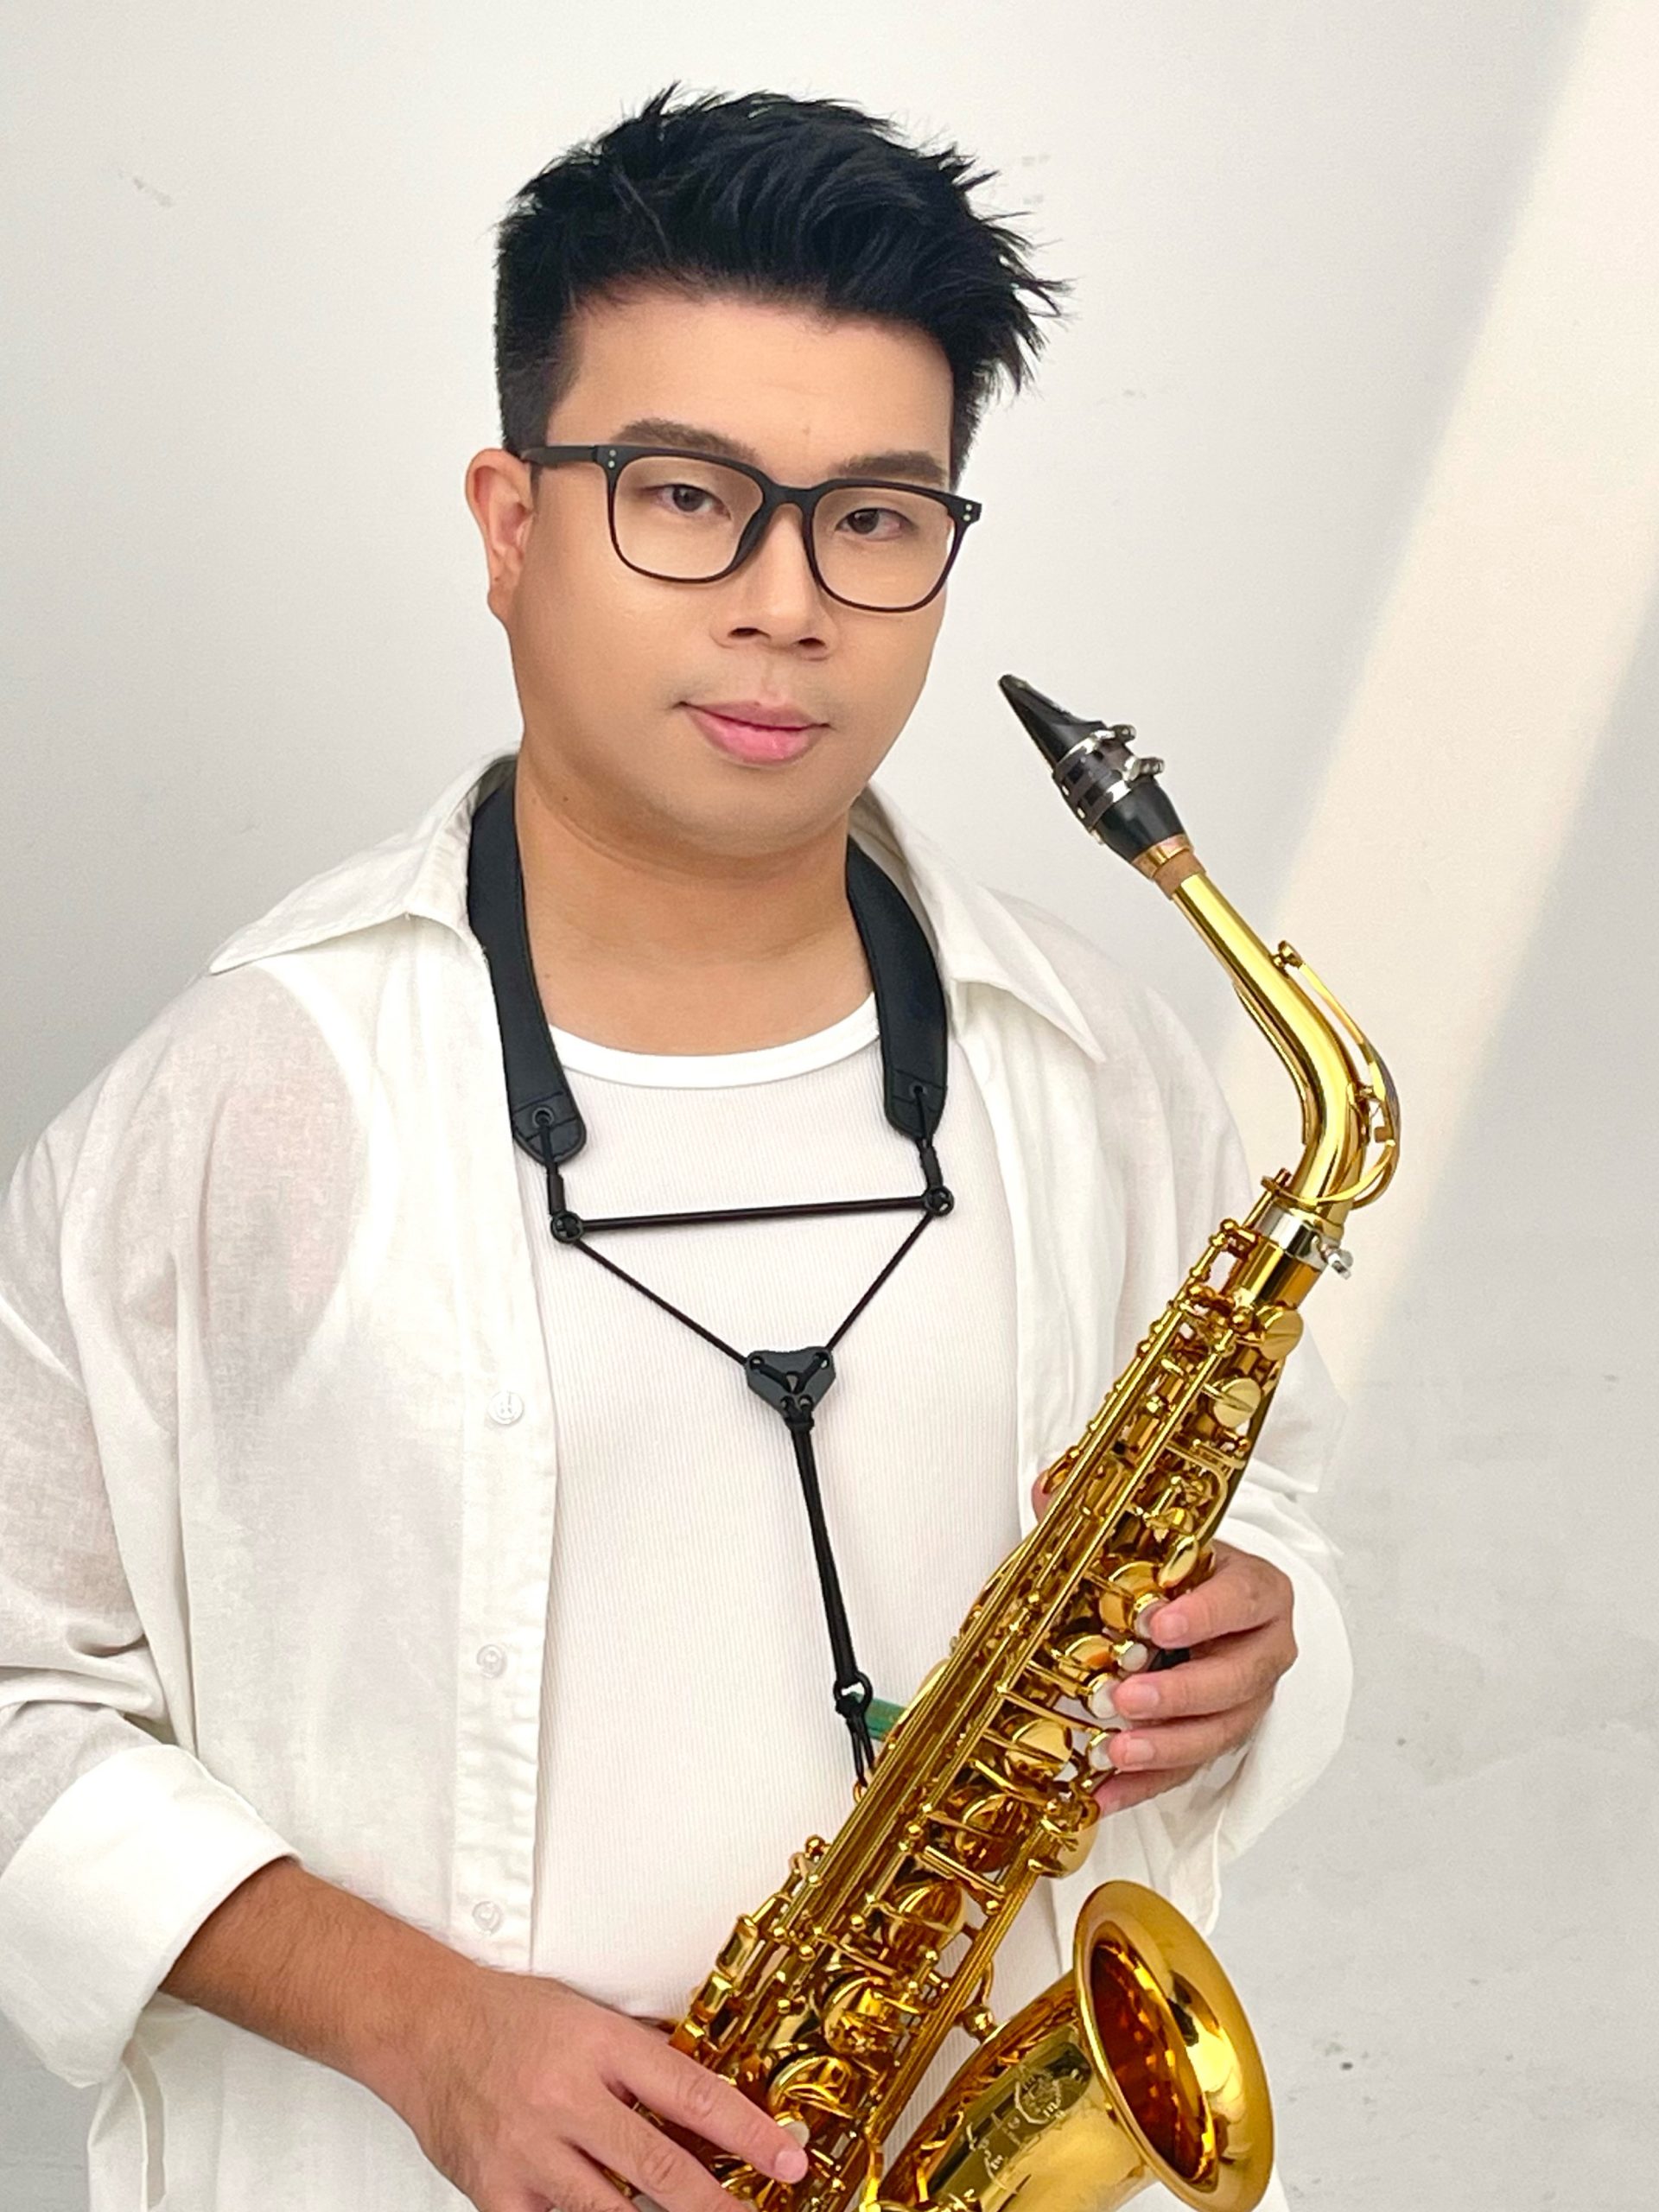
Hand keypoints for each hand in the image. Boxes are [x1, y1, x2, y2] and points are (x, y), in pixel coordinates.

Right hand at [390, 1964, 808, 2211]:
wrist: (423, 2025)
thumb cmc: (508, 2016)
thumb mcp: (589, 2016)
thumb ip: (643, 2059)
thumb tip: (705, 2103)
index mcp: (599, 2044)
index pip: (692, 2094)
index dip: (748, 2132)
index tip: (787, 2157)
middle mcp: (567, 2098)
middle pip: (660, 2168)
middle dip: (719, 2204)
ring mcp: (529, 2150)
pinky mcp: (495, 2190)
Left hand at [1028, 1479, 1295, 1818]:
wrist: (1207, 1609)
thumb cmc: (1181, 1575)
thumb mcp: (1153, 1541)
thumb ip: (1102, 1516)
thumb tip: (1048, 1487)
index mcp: (1257, 1590)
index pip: (1245, 1601)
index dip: (1206, 1614)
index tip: (1157, 1622)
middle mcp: (1264, 1648)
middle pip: (1237, 1679)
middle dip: (1179, 1693)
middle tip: (1125, 1697)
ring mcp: (1247, 1700)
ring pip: (1219, 1732)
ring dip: (1165, 1746)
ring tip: (1114, 1751)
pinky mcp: (1219, 1739)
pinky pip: (1188, 1770)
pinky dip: (1146, 1784)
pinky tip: (1105, 1794)